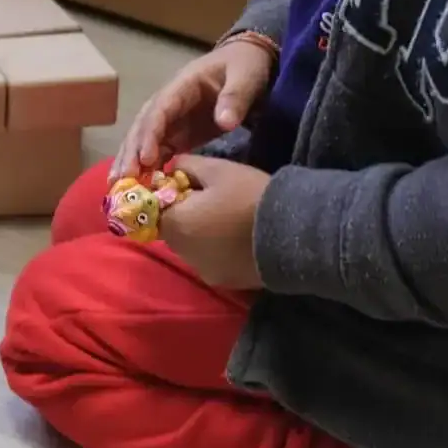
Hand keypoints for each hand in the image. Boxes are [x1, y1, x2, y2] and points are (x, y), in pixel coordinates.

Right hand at [111, 36, 274, 179]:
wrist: (247, 61)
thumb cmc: (244, 65)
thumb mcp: (245, 76)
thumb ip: (235, 97)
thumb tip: (224, 122)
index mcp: (182, 85)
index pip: (159, 110)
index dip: (150, 133)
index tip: (146, 158)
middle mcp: (169, 102)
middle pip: (144, 125)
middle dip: (132, 151)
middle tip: (123, 178)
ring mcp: (172, 118)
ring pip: (144, 139)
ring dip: (132, 160)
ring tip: (119, 185)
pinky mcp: (179, 132)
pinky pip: (159, 149)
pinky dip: (147, 166)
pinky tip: (140, 185)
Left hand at [157, 157, 270, 289]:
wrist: (293, 233)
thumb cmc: (250, 196)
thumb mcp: (218, 169)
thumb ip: (186, 165)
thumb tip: (172, 166)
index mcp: (176, 225)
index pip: (155, 211)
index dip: (169, 198)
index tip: (189, 188)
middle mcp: (183, 253)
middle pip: (173, 231)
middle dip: (186, 216)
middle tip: (212, 201)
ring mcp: (204, 271)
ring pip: (191, 248)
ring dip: (200, 235)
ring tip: (227, 220)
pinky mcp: (224, 282)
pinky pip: (211, 262)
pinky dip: (217, 251)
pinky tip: (237, 239)